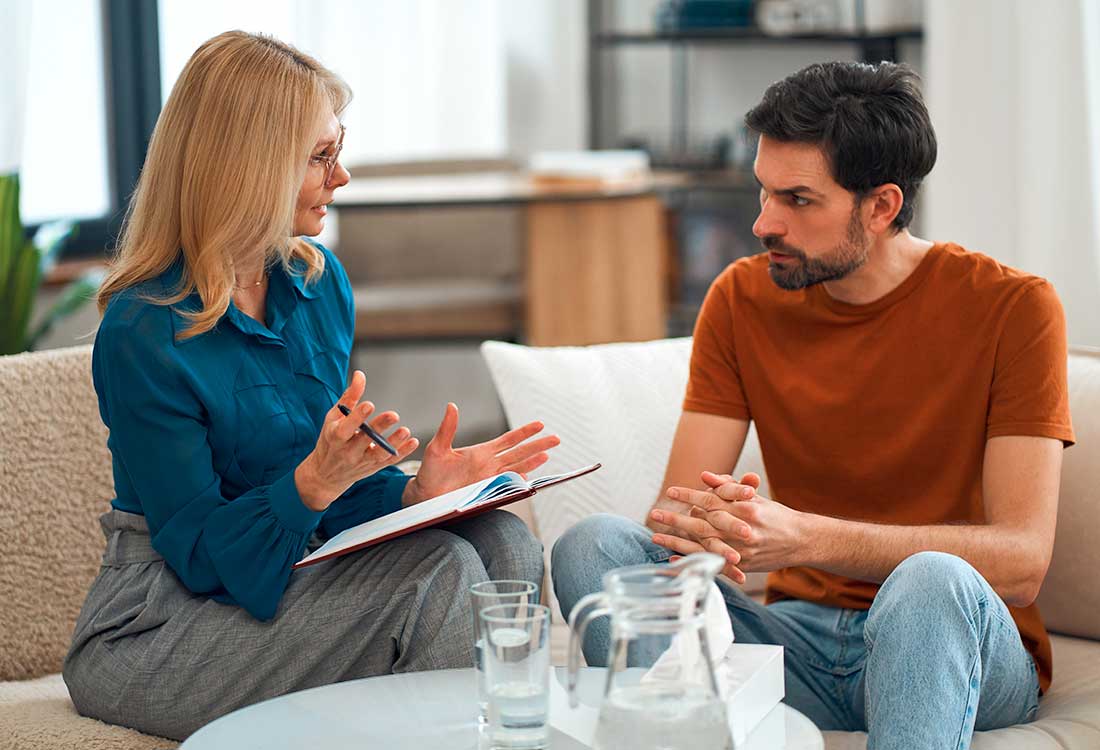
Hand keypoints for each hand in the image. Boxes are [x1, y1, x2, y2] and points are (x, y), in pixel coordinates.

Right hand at [295, 370, 418, 510]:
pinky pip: (389, 461)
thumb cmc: (329, 441)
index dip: (357, 416)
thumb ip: (349, 397)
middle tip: (394, 415)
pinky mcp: (373, 468)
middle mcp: (349, 451)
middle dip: (379, 427)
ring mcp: (362, 461)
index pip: (346, 427)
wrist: (326, 475)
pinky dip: (402, 452)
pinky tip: (413, 442)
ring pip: (379, 454)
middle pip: (365, 439)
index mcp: (336, 436)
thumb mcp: (333, 418)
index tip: (369, 405)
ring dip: (393, 443)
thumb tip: (360, 375)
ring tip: (405, 431)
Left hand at [402, 403, 559, 505]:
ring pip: (517, 468)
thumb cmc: (430, 472)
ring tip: (547, 455)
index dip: (524, 433)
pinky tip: (529, 478)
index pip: (508, 440)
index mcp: (481, 452)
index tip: (540, 424)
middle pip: (519, 453)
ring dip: (532, 462)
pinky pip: (506, 487)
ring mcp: (490, 479)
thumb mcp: (437, 447)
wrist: (424, 496)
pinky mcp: (486, 493)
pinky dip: (518, 482)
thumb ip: (448, 428)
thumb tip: (451, 406)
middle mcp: (490, 465)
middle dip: (537, 445)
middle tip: (556, 438)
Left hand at [649, 470, 804, 582]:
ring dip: (677, 542)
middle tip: (654, 514)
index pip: (711, 500)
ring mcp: (742, 550)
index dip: (689, 496)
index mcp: (745, 508)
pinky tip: (674, 557)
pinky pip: (711, 563)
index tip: (670, 492)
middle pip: (702, 524)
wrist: (802, 541)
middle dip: (675, 520)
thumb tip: (705, 476)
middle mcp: (743, 529)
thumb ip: (728, 487)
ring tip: (656, 537)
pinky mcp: (742, 565)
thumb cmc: (775, 515)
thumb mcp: (754, 497)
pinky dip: (692, 560)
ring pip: (702, 545)